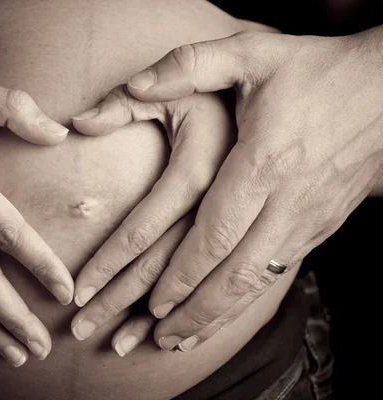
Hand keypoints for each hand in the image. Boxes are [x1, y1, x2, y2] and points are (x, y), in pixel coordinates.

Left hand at [83, 27, 382, 350]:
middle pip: (234, 273)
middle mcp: (287, 200)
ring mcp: (307, 218)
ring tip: (178, 339)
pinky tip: (220, 315)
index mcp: (263, 161)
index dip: (182, 273)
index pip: (215, 233)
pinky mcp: (319, 226)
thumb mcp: (251, 54)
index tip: (151, 301)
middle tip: (153, 337)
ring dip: (216, 316)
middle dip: (192, 310)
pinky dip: (244, 303)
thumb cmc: (315, 72)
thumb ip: (189, 65)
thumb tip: (133, 85)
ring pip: (257, 284)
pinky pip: (276, 275)